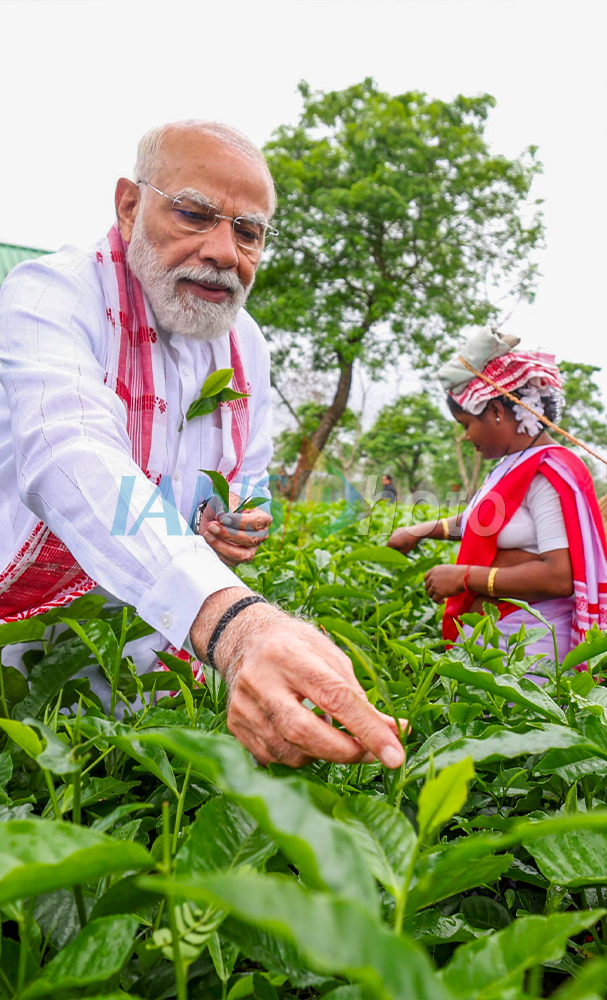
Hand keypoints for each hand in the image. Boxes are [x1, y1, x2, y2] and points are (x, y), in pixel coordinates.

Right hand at [193, 597, 407, 769]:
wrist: (243, 638)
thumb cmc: (297, 646)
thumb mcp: (331, 657)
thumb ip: (360, 696)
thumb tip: (396, 733)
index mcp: (289, 654)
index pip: (334, 697)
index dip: (368, 729)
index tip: (395, 754)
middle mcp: (260, 680)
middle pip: (304, 732)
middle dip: (345, 751)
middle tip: (371, 754)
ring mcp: (243, 706)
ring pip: (289, 752)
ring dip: (323, 755)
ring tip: (334, 736)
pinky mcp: (235, 725)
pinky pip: (273, 758)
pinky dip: (299, 756)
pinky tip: (307, 738)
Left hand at [198, 491, 271, 566]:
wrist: (217, 515)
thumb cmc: (226, 505)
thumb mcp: (226, 499)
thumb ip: (226, 506)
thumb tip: (222, 517)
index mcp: (263, 517)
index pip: (255, 522)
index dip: (238, 522)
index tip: (222, 518)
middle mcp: (261, 535)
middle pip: (250, 539)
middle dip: (228, 534)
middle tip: (211, 526)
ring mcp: (252, 549)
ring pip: (242, 555)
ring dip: (222, 546)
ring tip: (208, 535)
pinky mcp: (239, 558)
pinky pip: (231, 561)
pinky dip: (218, 552)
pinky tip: (210, 540)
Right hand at [387, 526, 422, 554]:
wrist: (415, 533)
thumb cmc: (410, 542)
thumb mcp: (405, 551)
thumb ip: (399, 553)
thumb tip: (398, 552)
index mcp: (391, 542)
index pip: (388, 547)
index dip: (391, 550)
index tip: (396, 551)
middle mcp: (391, 537)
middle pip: (390, 542)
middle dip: (394, 545)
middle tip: (400, 547)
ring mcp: (395, 532)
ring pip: (394, 538)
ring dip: (397, 540)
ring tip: (403, 542)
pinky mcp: (398, 529)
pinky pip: (397, 534)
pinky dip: (400, 536)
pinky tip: (405, 537)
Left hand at [424, 564, 465, 602]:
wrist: (465, 577)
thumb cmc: (460, 573)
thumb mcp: (447, 570)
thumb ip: (441, 574)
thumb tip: (439, 581)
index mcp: (434, 570)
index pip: (426, 578)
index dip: (428, 583)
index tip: (432, 587)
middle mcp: (432, 578)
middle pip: (426, 587)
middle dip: (431, 591)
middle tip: (438, 593)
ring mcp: (435, 586)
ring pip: (430, 594)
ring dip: (435, 597)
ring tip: (441, 599)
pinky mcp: (439, 593)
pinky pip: (434, 600)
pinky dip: (438, 602)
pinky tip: (443, 601)